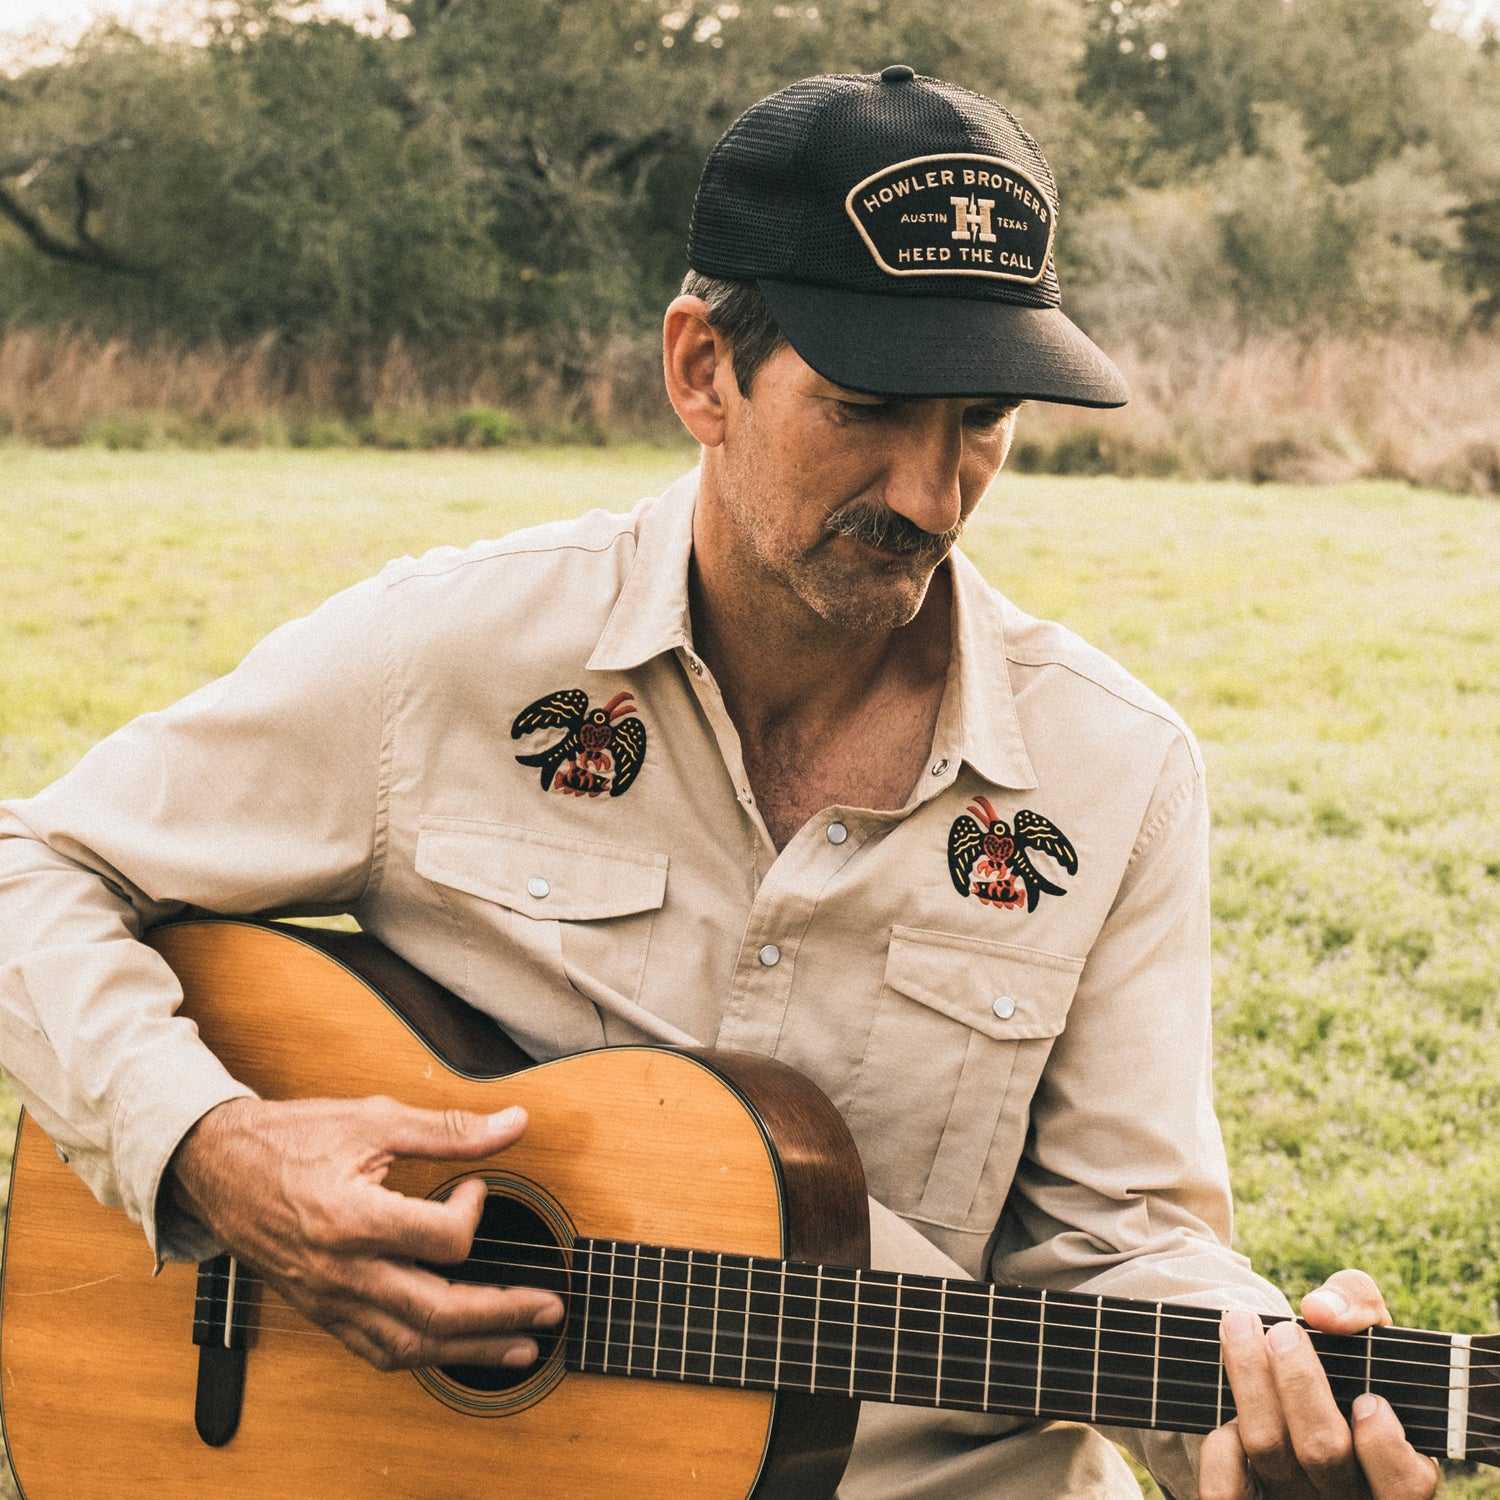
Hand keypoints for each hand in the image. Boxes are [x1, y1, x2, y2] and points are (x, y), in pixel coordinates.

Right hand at [168, 1094, 563, 1371]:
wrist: (219, 1168)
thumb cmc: (295, 1138)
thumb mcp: (374, 1120)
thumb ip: (449, 1130)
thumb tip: (515, 1125)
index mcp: (353, 1219)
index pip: (440, 1240)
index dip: (474, 1212)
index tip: (478, 1189)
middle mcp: (341, 1271)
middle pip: (435, 1312)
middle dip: (502, 1314)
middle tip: (550, 1308)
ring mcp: (329, 1300)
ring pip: (409, 1346)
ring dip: (472, 1352)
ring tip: (521, 1348)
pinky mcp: (321, 1312)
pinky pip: (376, 1350)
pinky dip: (421, 1356)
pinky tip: (454, 1352)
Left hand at [1200, 1269, 1440, 1498]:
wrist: (1285, 1379)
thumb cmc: (1342, 1357)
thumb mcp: (1364, 1324)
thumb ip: (1356, 1302)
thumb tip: (1321, 1312)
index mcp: (1394, 1470)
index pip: (1407, 1483)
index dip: (1385, 1446)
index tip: (1367, 1399)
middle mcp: (1348, 1494)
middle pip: (1322, 1451)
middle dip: (1298, 1382)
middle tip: (1282, 1330)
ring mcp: (1297, 1498)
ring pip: (1267, 1451)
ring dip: (1249, 1379)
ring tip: (1239, 1325)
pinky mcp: (1251, 1495)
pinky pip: (1224, 1488)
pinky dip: (1220, 1445)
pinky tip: (1228, 1412)